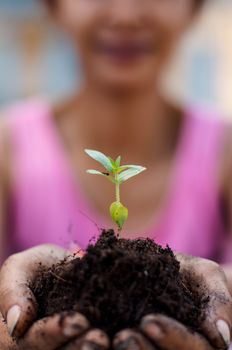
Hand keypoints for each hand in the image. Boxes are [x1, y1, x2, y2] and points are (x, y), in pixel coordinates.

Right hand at [0, 245, 109, 349]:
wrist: (63, 269)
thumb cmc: (36, 266)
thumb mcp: (18, 270)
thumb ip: (12, 293)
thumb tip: (16, 324)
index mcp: (18, 339)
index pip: (34, 341)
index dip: (56, 333)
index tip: (79, 321)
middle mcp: (43, 348)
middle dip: (81, 348)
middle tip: (101, 338)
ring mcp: (65, 345)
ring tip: (111, 341)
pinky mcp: (85, 340)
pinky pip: (95, 344)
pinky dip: (111, 341)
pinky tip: (125, 336)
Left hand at [112, 255, 231, 349]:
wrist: (172, 273)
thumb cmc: (194, 276)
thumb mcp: (209, 277)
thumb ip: (219, 303)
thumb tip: (223, 338)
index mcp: (198, 344)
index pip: (191, 349)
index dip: (172, 338)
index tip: (149, 322)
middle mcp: (172, 349)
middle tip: (122, 337)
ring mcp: (151, 345)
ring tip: (100, 338)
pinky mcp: (125, 338)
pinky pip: (114, 346)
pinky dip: (100, 344)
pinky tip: (88, 333)